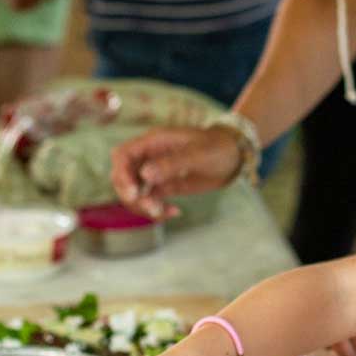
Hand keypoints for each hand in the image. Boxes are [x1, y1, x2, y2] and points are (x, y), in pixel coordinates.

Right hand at [110, 125, 243, 218]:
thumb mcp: (197, 155)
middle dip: (130, 195)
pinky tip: (174, 212)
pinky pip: (149, 200)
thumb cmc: (217, 148)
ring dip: (142, 206)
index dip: (122, 174)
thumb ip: (171, 163)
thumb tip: (145, 174)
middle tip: (152, 207)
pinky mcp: (163, 186)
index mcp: (152, 142)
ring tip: (163, 212)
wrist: (233, 157)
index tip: (134, 193)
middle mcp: (148, 157)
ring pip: (133, 192)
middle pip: (122, 176)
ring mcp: (154, 172)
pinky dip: (155, 209)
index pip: (122, 155)